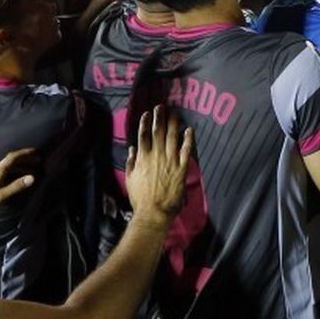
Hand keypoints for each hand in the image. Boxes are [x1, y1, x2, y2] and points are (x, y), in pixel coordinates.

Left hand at [0, 147, 38, 226]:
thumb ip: (16, 187)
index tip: (37, 152)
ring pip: (8, 168)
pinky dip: (14, 175)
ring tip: (32, 172)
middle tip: (38, 162)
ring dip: (20, 168)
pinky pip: (4, 174)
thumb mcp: (0, 197)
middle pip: (11, 161)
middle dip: (25, 160)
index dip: (25, 153)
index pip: (12, 157)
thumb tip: (32, 177)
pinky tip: (17, 181)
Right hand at [125, 106, 193, 225]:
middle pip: (158, 132)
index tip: (148, 113)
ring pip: (172, 138)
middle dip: (160, 118)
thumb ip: (131, 163)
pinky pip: (186, 151)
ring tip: (175, 113)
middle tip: (162, 106)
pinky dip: (188, 139)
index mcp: (142, 158)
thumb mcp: (130, 179)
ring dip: (173, 124)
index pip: (143, 136)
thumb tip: (132, 149)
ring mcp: (170, 161)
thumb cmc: (140, 198)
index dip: (146, 123)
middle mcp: (156, 156)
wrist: (153, 211)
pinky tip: (189, 130)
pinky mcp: (181, 168)